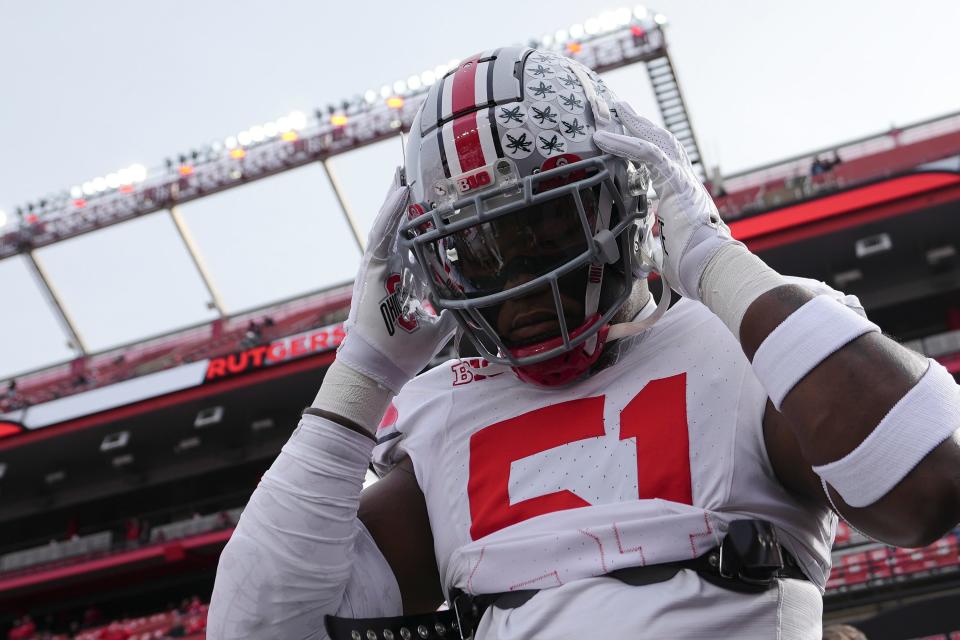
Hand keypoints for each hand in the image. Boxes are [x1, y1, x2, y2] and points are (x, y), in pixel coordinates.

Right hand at [336, 174, 455, 393]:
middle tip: (412, 172)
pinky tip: (399, 191)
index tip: (429, 198)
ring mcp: (377, 269)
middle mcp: (388, 270)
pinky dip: (390, 212)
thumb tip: (473, 299)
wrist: (379, 370)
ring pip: (387, 225)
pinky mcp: (371, 271)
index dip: (419, 219)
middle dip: (403, 200)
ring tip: (404, 171)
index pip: (411, 241)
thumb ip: (452, 308)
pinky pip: (381, 235)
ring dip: (395, 197)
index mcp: (401, 279)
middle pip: (396, 227)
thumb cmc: (404, 352)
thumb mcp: (438, 325)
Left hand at [593, 101, 738, 299]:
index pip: (661, 160)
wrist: (710, 268)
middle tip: (618, 109)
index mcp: (680, 193)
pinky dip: (624, 144)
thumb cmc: (690, 265)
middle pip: (660, 141)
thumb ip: (652, 246)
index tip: (626, 133)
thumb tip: (639, 264)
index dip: (643, 143)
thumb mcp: (663, 250)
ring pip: (655, 140)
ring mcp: (683, 179)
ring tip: (611, 111)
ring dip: (631, 124)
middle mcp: (684, 180)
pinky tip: (604, 139)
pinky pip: (648, 155)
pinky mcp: (677, 182)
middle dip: (638, 124)